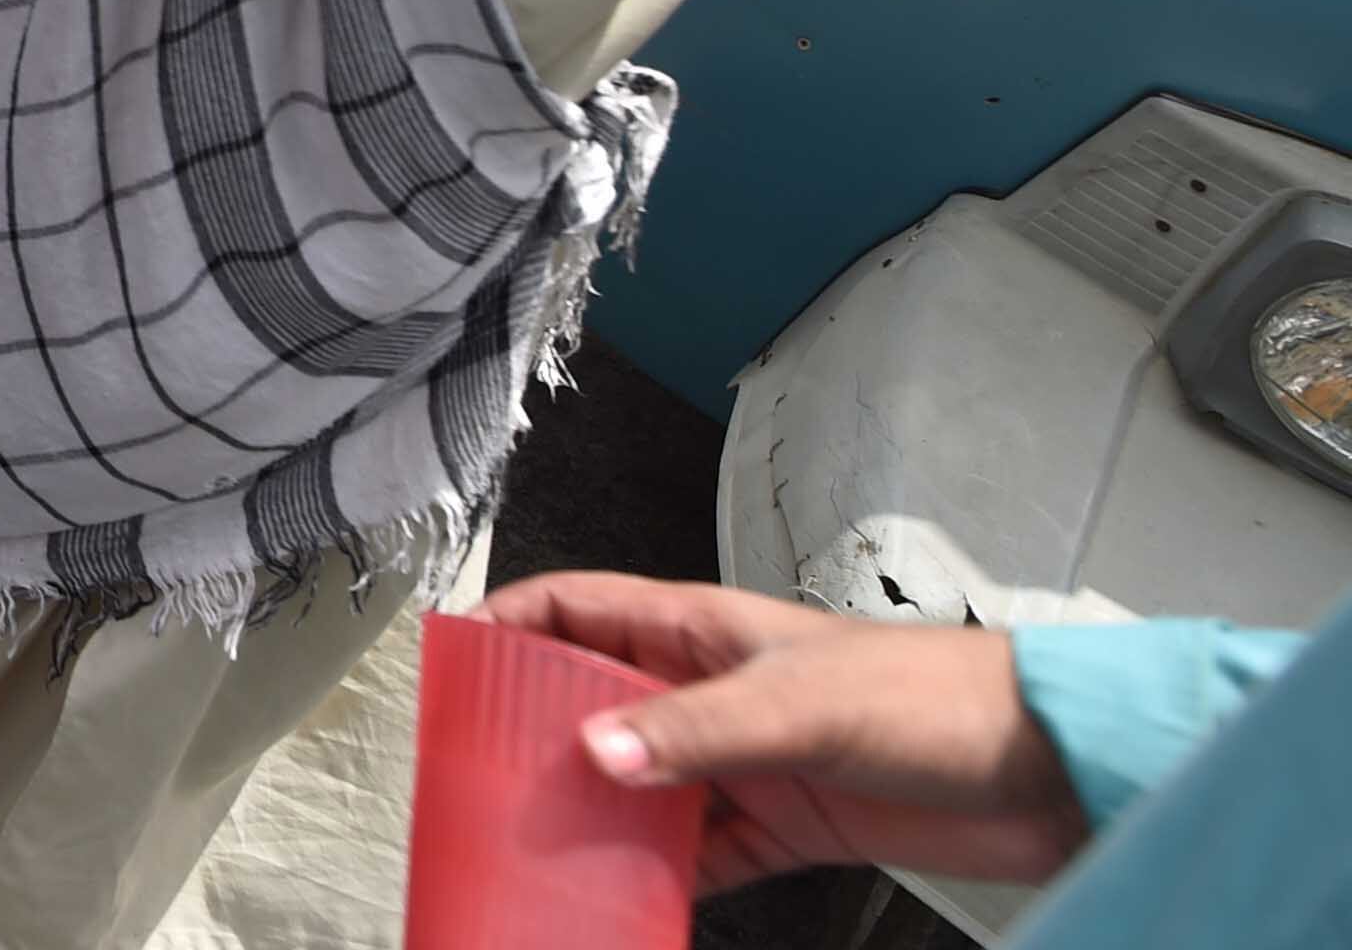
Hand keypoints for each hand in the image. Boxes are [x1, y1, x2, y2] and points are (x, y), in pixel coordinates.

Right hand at [472, 574, 1090, 893]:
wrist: (1053, 771)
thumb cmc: (939, 699)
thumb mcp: (803, 703)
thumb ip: (697, 729)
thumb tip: (595, 752)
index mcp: (706, 631)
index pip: (580, 607)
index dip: (512, 623)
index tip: (454, 663)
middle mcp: (715, 691)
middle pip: (596, 700)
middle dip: (538, 734)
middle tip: (482, 779)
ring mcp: (750, 762)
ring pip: (642, 783)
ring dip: (598, 815)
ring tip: (541, 850)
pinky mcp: (788, 825)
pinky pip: (702, 853)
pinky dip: (664, 876)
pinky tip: (629, 900)